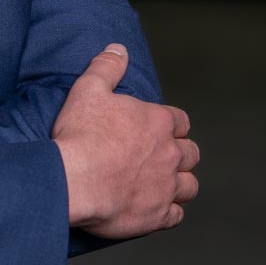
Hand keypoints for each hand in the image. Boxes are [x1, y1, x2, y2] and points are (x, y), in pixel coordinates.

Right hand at [52, 43, 198, 237]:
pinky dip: (167, 211)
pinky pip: (176, 215)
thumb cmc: (81, 134)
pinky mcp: (159, 215)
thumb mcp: (88, 89)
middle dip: (179, 153)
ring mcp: (167, 186)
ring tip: (161, 182)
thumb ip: (107, 66)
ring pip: (189, 185)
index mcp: (157, 122)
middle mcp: (169, 154)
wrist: (74, 179)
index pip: (181, 121)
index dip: (171, 124)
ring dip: (179, 183)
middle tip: (158, 155)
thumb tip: (119, 49)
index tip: (157, 128)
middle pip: (191, 153)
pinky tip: (153, 206)